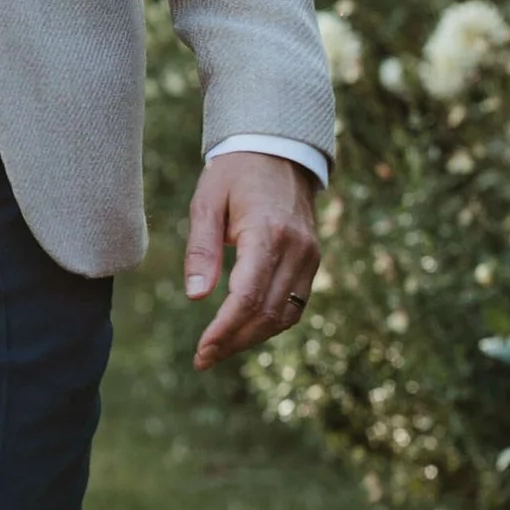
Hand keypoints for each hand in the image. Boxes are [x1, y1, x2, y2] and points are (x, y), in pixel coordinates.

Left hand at [183, 151, 320, 370]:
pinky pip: (296, 303)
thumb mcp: (206, 202)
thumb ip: (201, 249)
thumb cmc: (233, 174)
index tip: (202, 350)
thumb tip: (197, 297)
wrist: (277, 151)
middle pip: (267, 312)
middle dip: (235, 341)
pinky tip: (245, 330)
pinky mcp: (313, 259)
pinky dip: (271, 322)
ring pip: (285, 314)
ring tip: (220, 349)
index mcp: (267, 233)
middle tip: (204, 359)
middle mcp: (297, 249)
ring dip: (253, 337)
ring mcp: (310, 256)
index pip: (248, 296)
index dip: (224, 329)